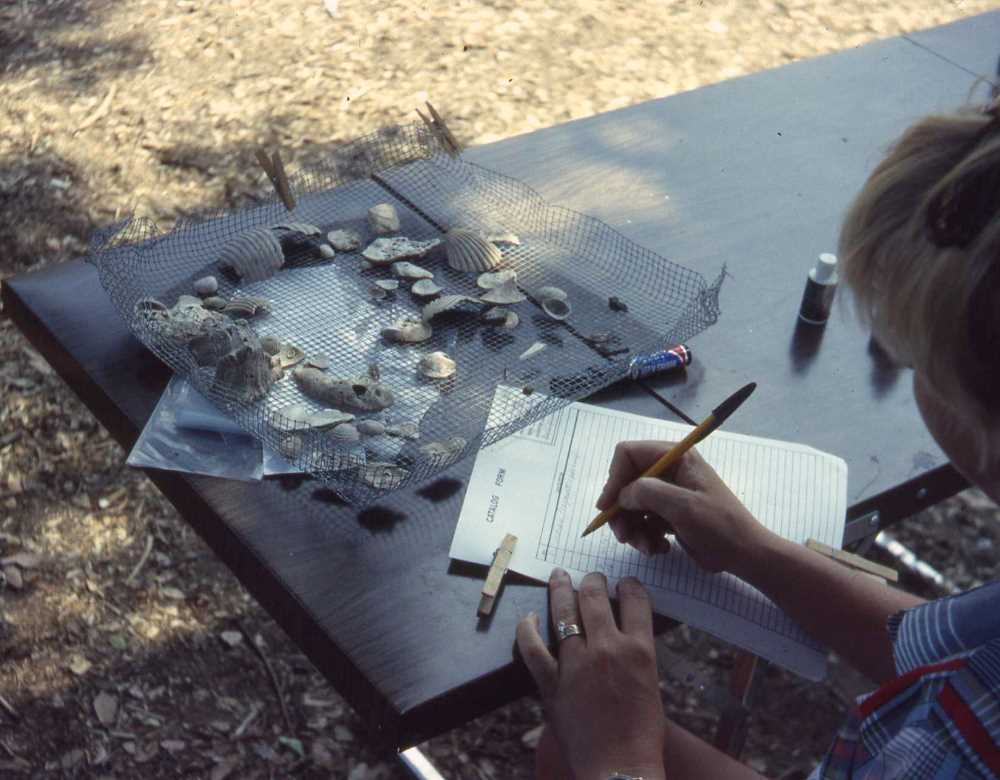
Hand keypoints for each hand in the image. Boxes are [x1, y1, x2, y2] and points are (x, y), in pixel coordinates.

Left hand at [516, 570, 666, 779]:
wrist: (620, 770)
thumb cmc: (642, 736)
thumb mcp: (650, 686)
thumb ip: (635, 658)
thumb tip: (622, 638)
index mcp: (639, 650)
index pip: (635, 600)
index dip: (629, 585)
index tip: (624, 583)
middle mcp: (608, 649)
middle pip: (596, 597)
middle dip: (593, 581)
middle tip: (590, 578)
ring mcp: (577, 663)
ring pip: (564, 612)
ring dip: (561, 589)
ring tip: (559, 577)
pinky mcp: (552, 683)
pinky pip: (532, 648)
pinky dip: (527, 630)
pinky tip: (529, 618)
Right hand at [596, 441, 770, 576]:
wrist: (744, 554)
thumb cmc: (719, 526)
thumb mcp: (683, 506)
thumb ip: (647, 492)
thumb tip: (622, 495)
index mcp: (675, 457)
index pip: (628, 454)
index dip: (614, 478)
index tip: (608, 507)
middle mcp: (668, 470)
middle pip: (626, 482)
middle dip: (622, 511)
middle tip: (623, 537)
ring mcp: (667, 493)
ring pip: (631, 506)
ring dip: (633, 529)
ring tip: (647, 548)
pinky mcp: (667, 514)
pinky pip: (642, 521)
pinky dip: (645, 537)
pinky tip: (659, 548)